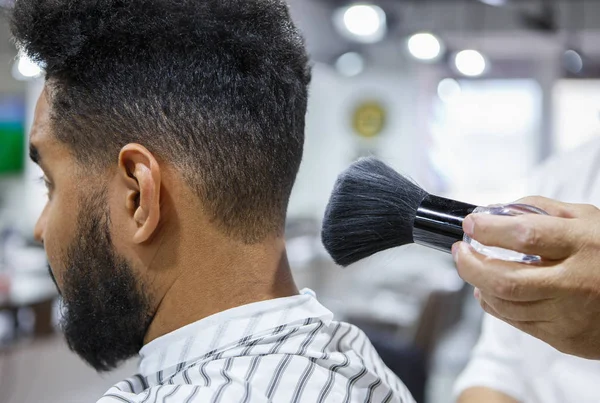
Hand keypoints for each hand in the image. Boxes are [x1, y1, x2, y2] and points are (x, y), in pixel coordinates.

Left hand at [453, 196, 599, 358]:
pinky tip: (489, 291)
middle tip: (460, 251)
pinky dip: (495, 305)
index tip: (471, 224)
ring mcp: (570, 315)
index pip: (526, 236)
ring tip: (473, 268)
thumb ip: (543, 211)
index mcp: (583, 245)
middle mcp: (576, 282)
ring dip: (480, 285)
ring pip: (507, 305)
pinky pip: (517, 323)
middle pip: (506, 280)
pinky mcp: (565, 338)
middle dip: (471, 265)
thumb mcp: (588, 219)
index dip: (490, 229)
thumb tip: (497, 211)